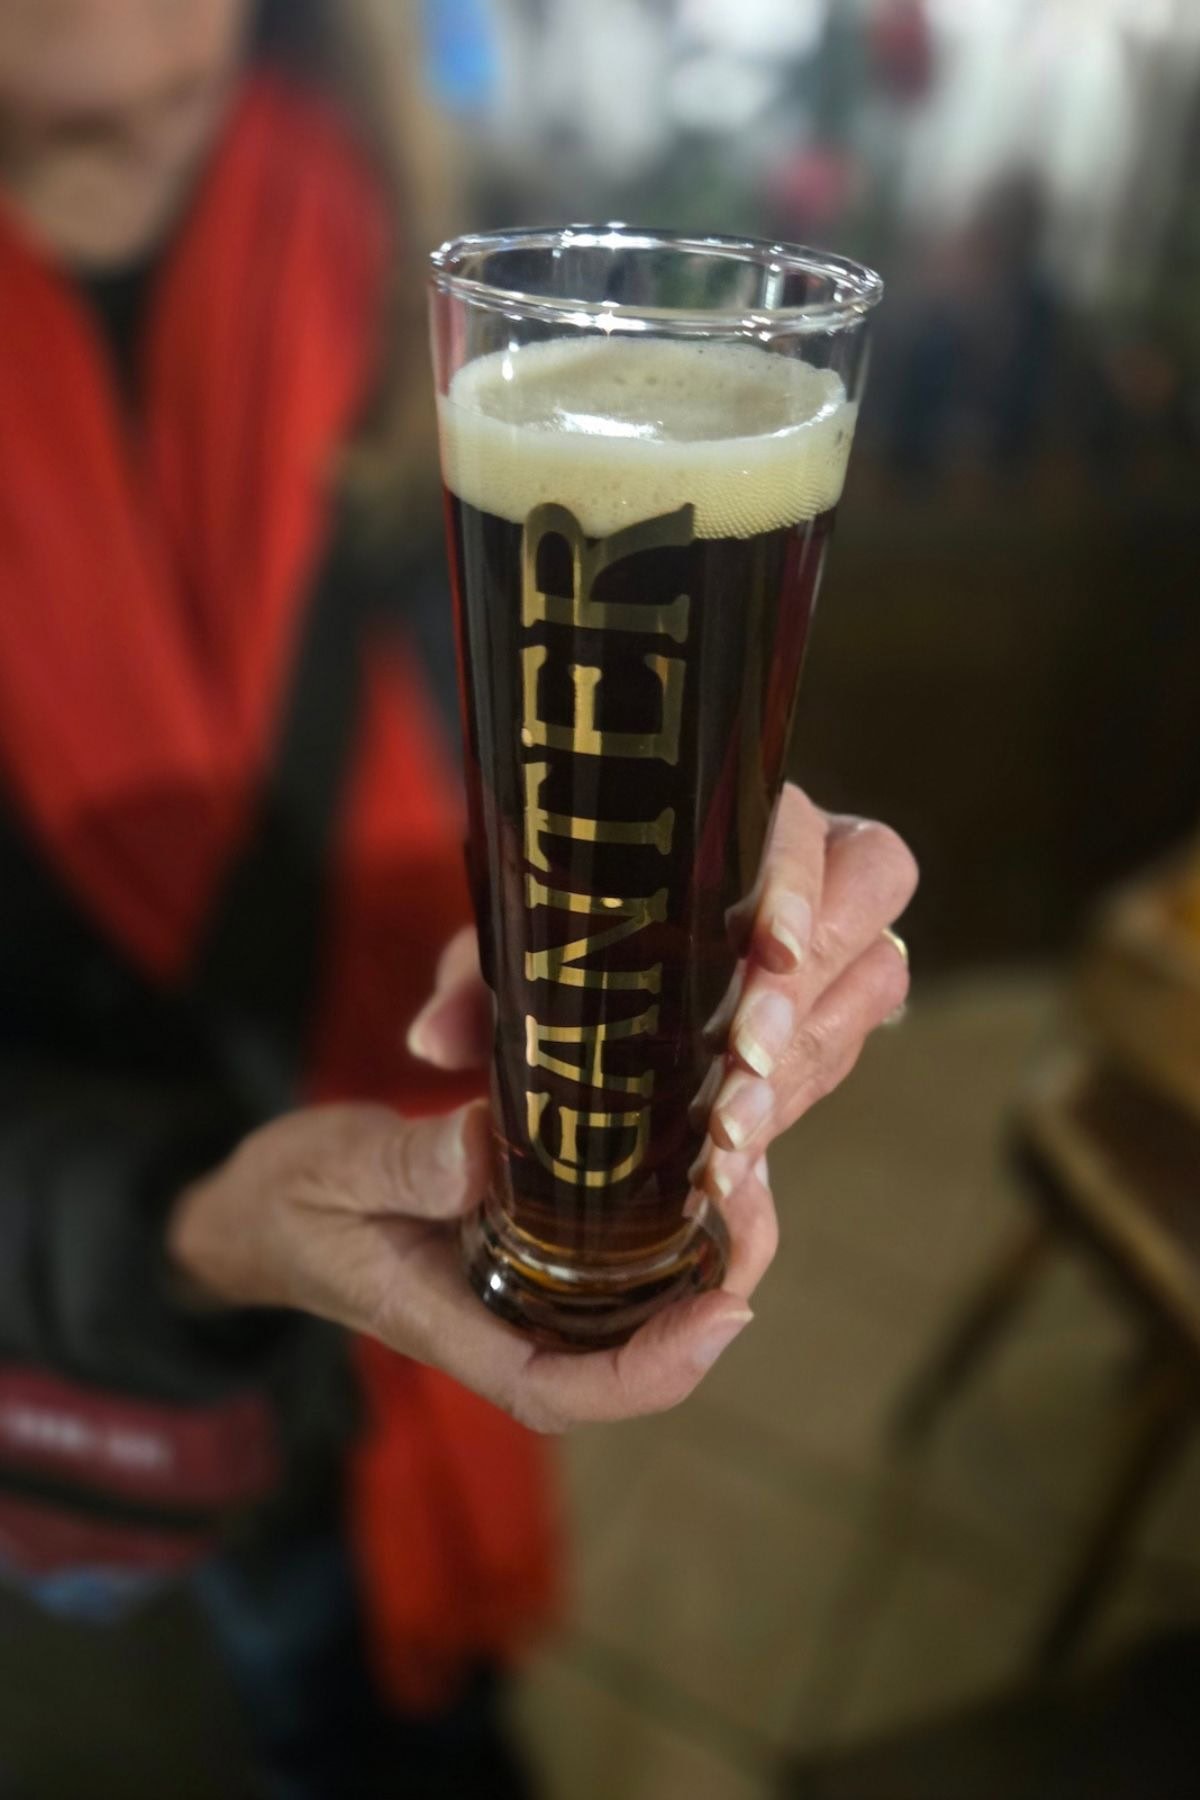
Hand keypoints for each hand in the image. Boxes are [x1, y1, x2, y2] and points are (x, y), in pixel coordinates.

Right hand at [169, 785, 914, 1432]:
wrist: (258, 1211)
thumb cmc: (288, 1200)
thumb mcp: (331, 1169)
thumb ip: (406, 1165)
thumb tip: (488, 1147)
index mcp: (450, 1322)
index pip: (561, 1390)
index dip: (654, 1371)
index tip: (727, 1312)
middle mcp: (502, 1317)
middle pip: (626, 1351)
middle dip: (707, 1295)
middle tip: (756, 1202)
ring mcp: (519, 1286)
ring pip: (632, 1300)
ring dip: (699, 1247)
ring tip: (746, 1168)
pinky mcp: (526, 1243)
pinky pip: (610, 1249)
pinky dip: (663, 1210)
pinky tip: (697, 1151)